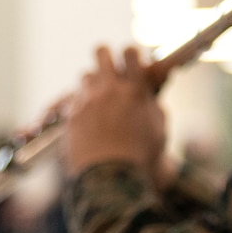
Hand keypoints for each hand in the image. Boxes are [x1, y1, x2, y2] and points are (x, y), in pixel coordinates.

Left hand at [58, 46, 166, 177]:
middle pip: (101, 52)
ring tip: (100, 99)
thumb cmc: (141, 158)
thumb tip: (148, 94)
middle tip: (112, 69)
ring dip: (94, 83)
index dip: (131, 54)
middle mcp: (109, 90)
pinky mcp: (71, 115)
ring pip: (85, 75)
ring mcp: (87, 101)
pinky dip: (82, 103)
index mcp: (134, 90)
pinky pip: (74, 98)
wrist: (110, 180)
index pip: (130, 52)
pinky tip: (89, 117)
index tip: (132, 60)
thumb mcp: (159, 130)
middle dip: (106, 56)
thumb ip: (154, 106)